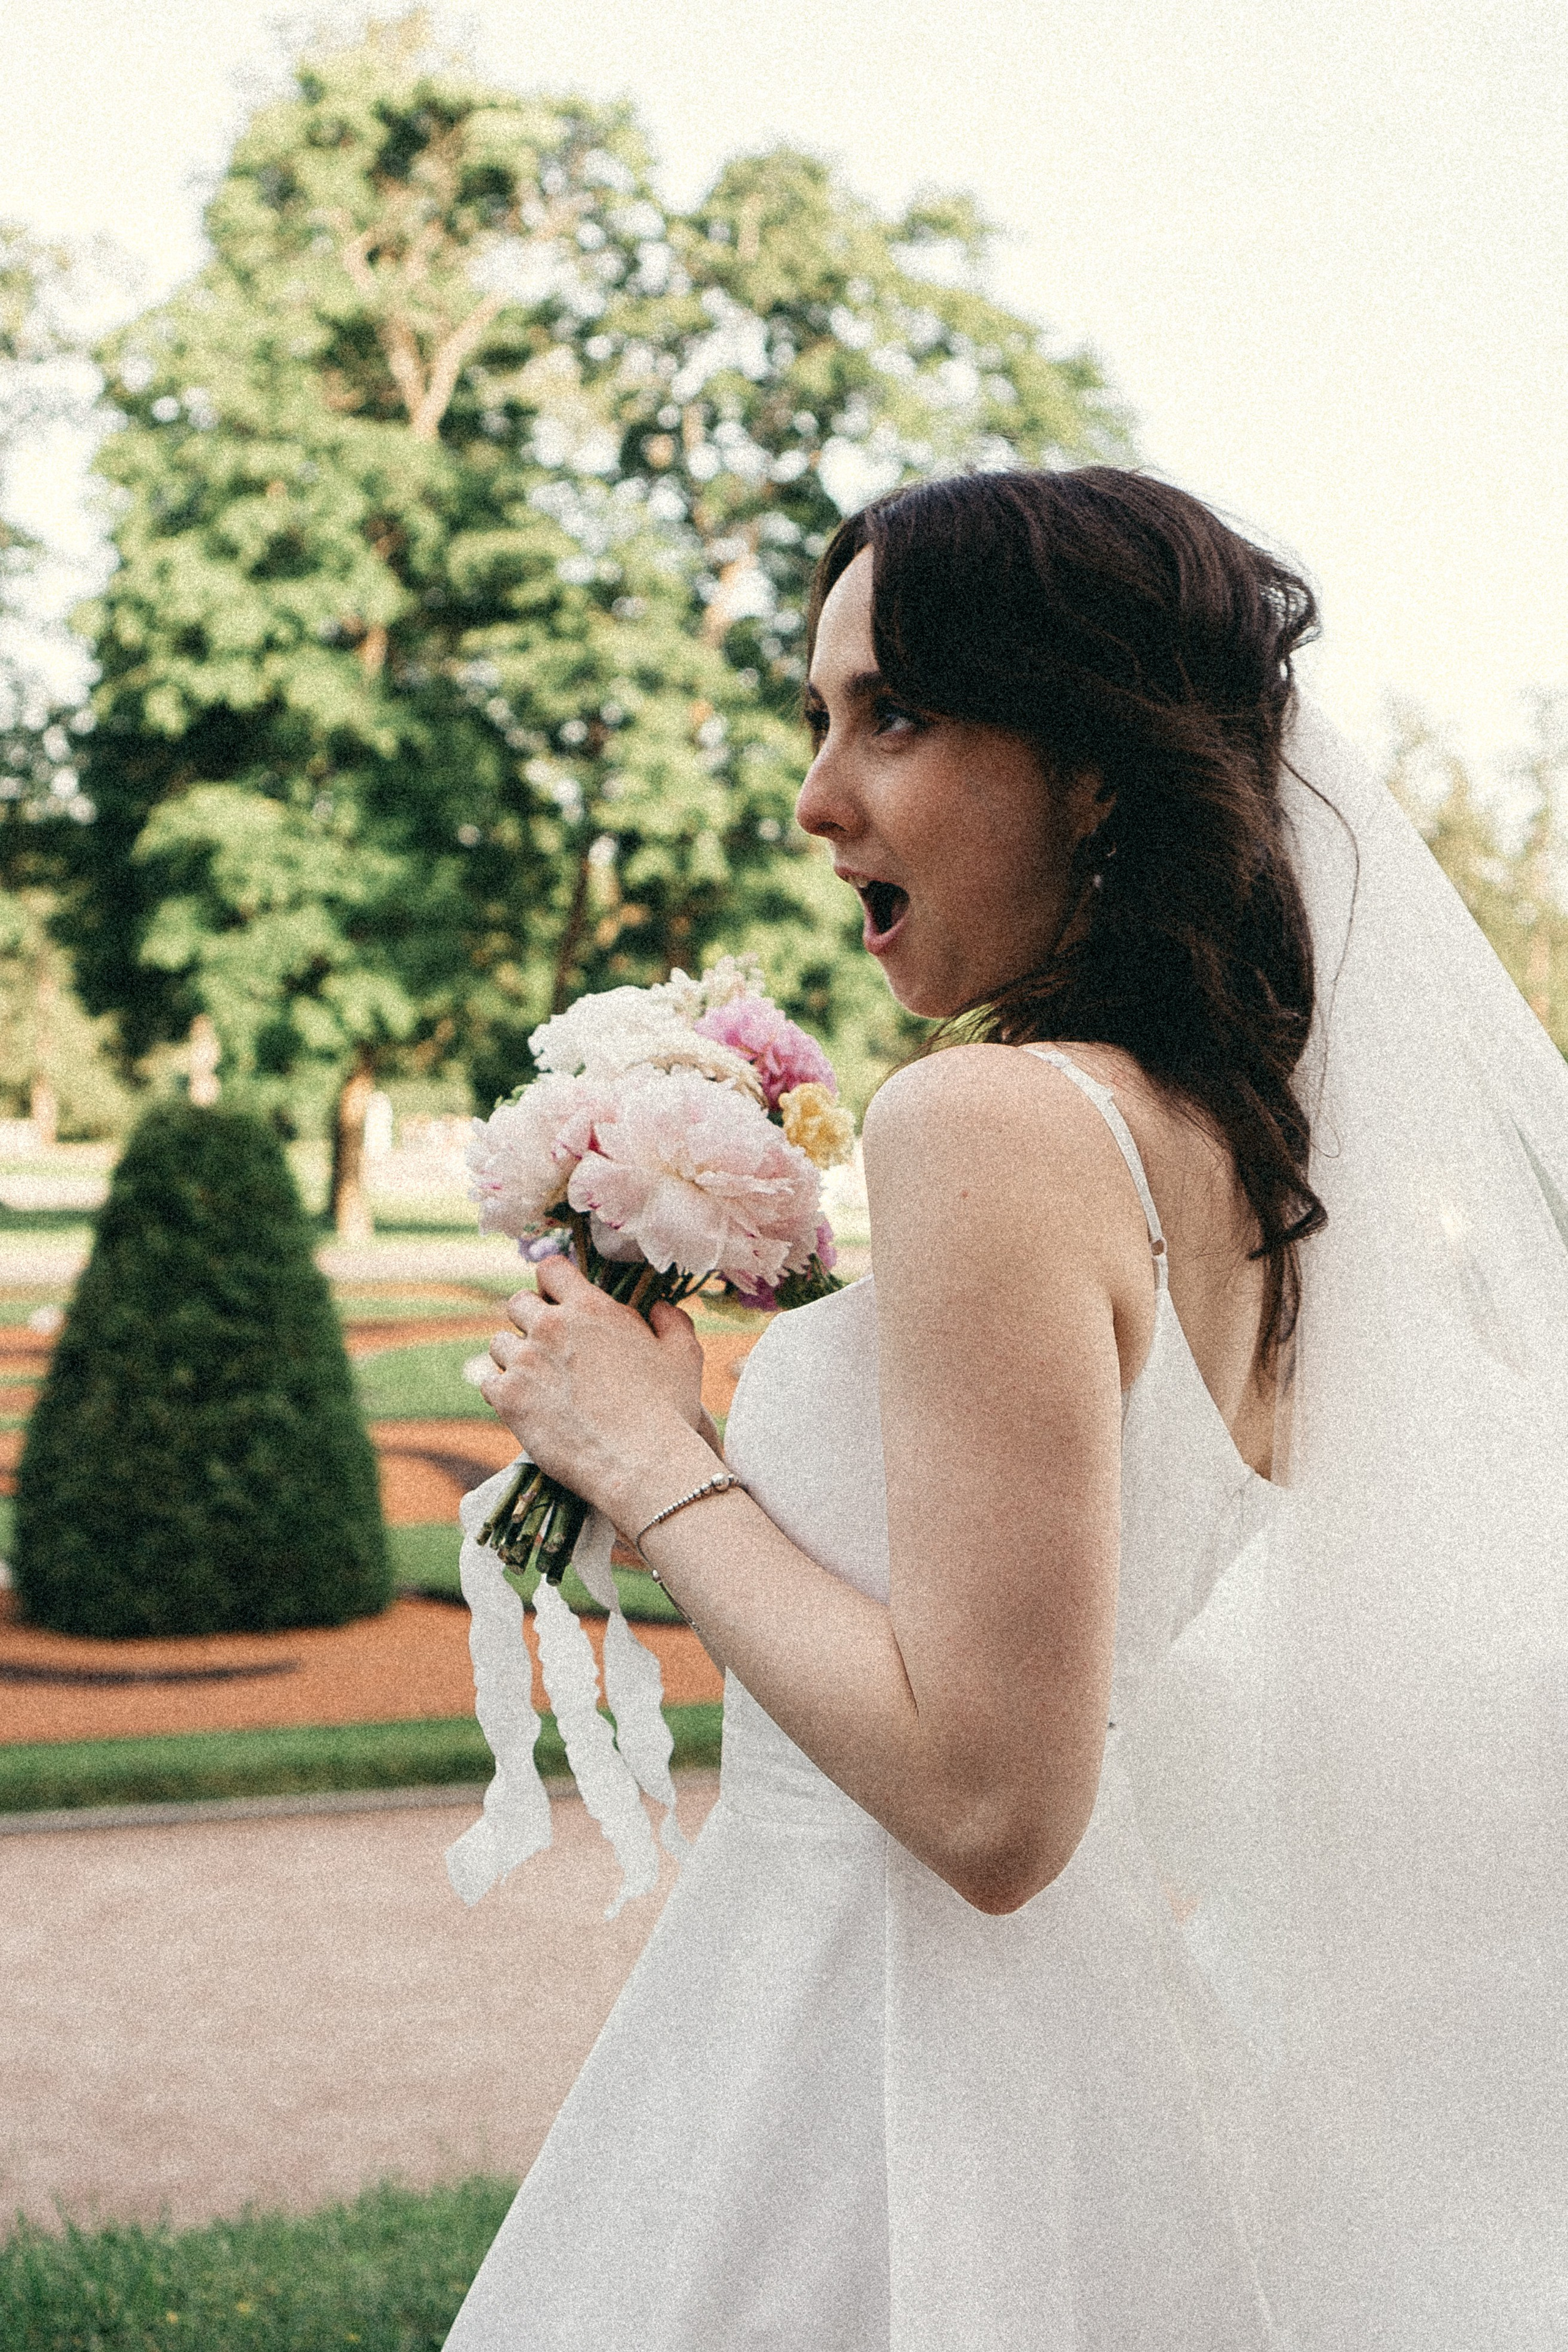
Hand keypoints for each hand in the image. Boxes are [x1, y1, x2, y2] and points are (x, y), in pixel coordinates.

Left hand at [478, 1257, 713, 1525]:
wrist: (641, 1463)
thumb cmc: (668, 1409)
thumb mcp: (684, 1355)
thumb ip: (671, 1321)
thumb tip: (658, 1308)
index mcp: (591, 1307)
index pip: (551, 1269)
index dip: (553, 1284)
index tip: (559, 1301)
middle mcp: (551, 1327)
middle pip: (517, 1303)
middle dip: (530, 1319)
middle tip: (549, 1346)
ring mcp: (525, 1362)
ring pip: (499, 1344)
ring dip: (515, 1357)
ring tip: (537, 1380)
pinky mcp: (509, 1399)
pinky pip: (488, 1382)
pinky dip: (503, 1391)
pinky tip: (524, 1404)